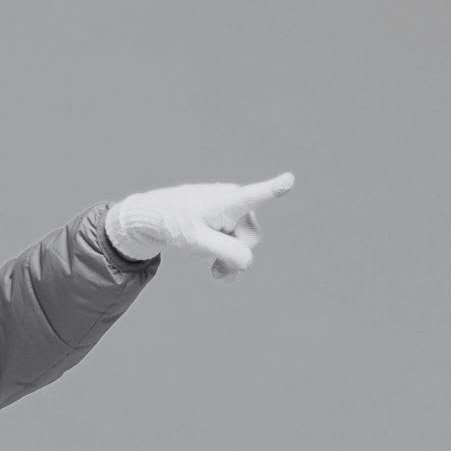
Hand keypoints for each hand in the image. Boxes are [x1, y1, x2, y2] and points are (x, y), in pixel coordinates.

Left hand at [103, 173, 293, 279]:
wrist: (162, 217)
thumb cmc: (177, 224)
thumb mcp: (196, 242)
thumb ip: (225, 251)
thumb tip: (250, 261)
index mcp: (227, 202)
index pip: (253, 196)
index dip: (273, 189)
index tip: (289, 179)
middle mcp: (236, 202)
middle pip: (251, 239)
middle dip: (236, 257)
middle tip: (214, 271)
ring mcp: (236, 212)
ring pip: (246, 245)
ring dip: (231, 261)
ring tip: (213, 270)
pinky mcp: (233, 220)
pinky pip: (240, 245)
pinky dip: (229, 259)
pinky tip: (217, 270)